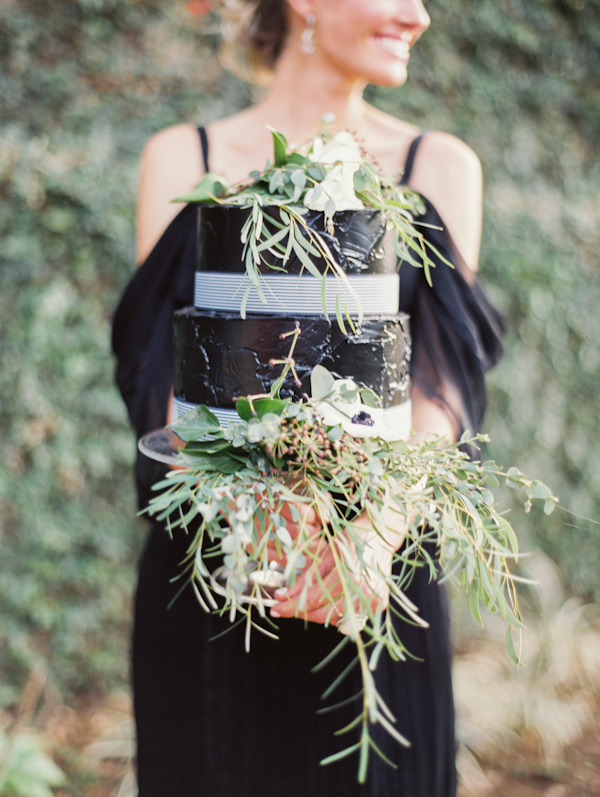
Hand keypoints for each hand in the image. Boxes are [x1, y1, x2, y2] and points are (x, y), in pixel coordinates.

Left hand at [269, 504, 406, 633]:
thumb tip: (284, 595)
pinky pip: (349, 618)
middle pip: (322, 614)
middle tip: (283, 607)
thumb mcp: (326, 553)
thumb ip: (307, 578)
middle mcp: (362, 592)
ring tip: (306, 601)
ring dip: (317, 613)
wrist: (381, 536)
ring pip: (334, 619)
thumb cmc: (352, 539)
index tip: (275, 607)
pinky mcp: (377, 605)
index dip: (291, 605)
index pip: (313, 599)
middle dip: (300, 612)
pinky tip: (328, 601)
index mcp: (348, 576)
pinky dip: (335, 613)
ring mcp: (372, 601)